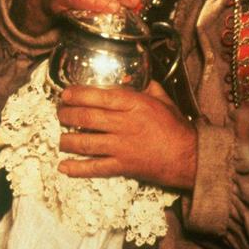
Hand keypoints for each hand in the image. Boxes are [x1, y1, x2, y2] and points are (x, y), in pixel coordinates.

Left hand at [57, 81, 196, 189]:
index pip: (99, 96)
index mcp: (135, 104)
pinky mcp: (123, 166)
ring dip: (68, 140)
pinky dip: (78, 168)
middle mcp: (125, 124)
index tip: (65, 94)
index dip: (77, 95)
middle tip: (60, 113)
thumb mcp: (164, 101)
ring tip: (60, 139)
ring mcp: (122, 146)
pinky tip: (64, 167)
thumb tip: (138, 79)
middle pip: (87, 118)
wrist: (189, 157)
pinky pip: (96, 167)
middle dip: (67, 115)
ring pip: (86, 142)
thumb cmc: (177, 128)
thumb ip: (149, 88)